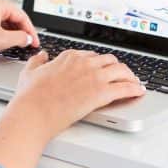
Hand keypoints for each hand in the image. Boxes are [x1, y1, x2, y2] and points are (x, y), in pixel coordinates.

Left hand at [0, 0, 38, 68]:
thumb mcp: (2, 40)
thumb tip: (26, 38)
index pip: (21, 15)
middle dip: (19, 31)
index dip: (30, 31)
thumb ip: (20, 38)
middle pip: (10, 16)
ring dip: (8, 32)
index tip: (34, 41)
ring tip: (12, 45)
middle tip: (26, 44)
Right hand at [10, 50, 146, 139]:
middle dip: (117, 68)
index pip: (92, 56)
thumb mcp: (29, 72)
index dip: (100, 63)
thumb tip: (42, 55)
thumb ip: (37, 61)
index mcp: (69, 57)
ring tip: (134, 83)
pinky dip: (135, 89)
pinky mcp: (102, 92)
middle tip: (121, 75)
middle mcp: (85, 63)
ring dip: (130, 76)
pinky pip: (125, 87)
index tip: (103, 69)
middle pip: (110, 61)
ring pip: (121, 70)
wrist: (35, 112)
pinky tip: (138, 92)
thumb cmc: (30, 96)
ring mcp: (95, 76)